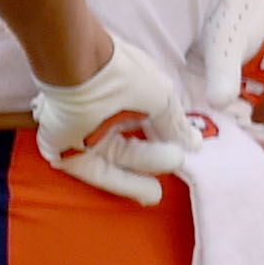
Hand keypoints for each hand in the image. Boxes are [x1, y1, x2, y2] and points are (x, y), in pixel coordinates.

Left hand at [29, 30, 204, 208]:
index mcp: (124, 92)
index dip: (168, 134)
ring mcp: (86, 133)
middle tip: (178, 161)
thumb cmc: (122, 76)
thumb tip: (194, 144)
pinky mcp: (69, 152)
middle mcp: (104, 112)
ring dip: (146, 168)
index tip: (187, 149)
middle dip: (157, 153)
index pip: (149, 118)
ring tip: (171, 172)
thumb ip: (175, 124)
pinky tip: (151, 193)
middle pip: (134, 140)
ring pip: (120, 159)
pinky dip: (126, 184)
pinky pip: (100, 172)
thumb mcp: (162, 97)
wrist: (76, 70)